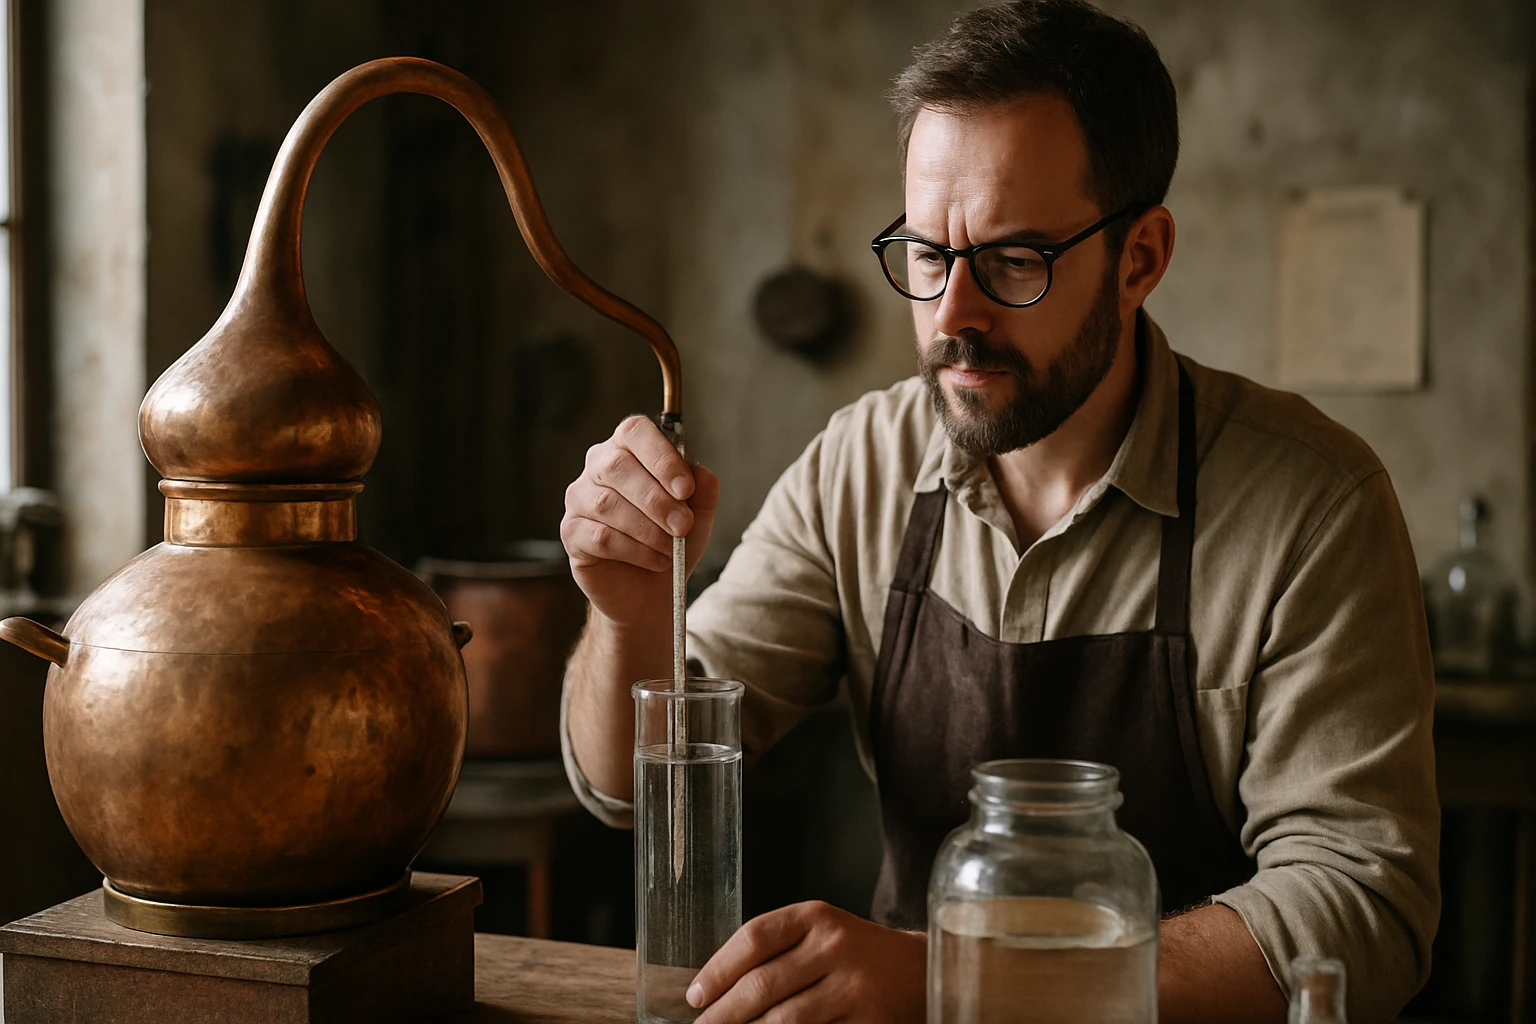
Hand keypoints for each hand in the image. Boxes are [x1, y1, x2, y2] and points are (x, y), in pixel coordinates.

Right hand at [561, 415, 719, 628]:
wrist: (651, 591)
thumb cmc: (670, 542)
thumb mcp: (697, 515)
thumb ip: (702, 489)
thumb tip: (699, 473)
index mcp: (628, 449)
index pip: (635, 432)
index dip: (661, 457)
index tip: (686, 489)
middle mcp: (598, 467)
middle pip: (618, 466)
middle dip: (657, 499)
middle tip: (682, 525)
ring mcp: (579, 498)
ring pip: (608, 504)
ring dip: (648, 529)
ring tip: (671, 548)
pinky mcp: (571, 532)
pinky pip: (601, 536)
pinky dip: (635, 551)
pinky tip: (655, 560)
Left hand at [688, 902, 925, 1023]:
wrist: (919, 970)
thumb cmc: (856, 953)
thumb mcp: (820, 933)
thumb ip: (777, 950)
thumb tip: (717, 988)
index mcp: (816, 917)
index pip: (753, 938)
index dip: (717, 969)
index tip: (695, 995)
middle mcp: (835, 946)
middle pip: (762, 984)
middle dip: (723, 1014)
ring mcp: (853, 987)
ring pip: (783, 1019)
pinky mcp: (868, 1022)